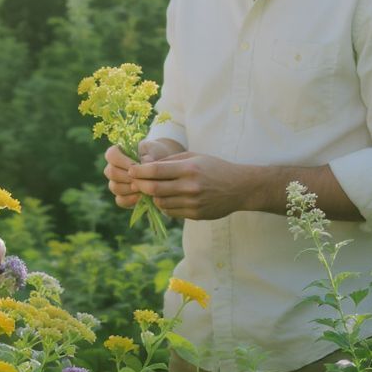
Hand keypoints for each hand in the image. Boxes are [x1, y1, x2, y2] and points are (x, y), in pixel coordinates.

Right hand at [103, 140, 177, 208]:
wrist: (165, 165)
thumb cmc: (157, 153)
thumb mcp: (155, 151)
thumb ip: (148, 156)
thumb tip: (143, 164)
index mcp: (118, 152)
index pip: (111, 155)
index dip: (122, 161)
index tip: (137, 165)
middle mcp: (114, 167)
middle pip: (111, 173)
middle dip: (127, 176)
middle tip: (142, 178)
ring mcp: (116, 183)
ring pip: (115, 187)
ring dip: (129, 188)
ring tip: (143, 187)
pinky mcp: (123, 196)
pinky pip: (120, 200)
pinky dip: (130, 199)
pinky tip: (141, 196)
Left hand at [128, 152, 252, 220]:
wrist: (240, 187)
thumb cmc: (214, 167)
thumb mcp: (194, 157)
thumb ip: (170, 161)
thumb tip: (145, 165)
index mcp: (189, 169)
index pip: (155, 171)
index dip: (139, 171)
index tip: (131, 170)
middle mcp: (190, 187)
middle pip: (154, 189)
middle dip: (140, 186)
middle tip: (135, 182)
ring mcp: (193, 203)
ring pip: (160, 203)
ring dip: (152, 197)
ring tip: (151, 190)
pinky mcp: (196, 215)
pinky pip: (171, 212)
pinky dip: (164, 206)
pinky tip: (166, 199)